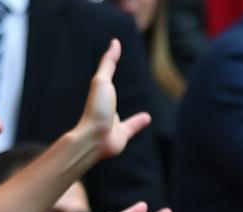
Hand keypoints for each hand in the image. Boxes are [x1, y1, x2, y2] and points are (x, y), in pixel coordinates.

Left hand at [74, 39, 151, 160]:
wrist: (95, 138)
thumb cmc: (97, 108)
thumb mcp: (102, 81)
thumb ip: (109, 63)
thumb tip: (115, 43)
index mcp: (100, 93)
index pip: (106, 75)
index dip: (110, 64)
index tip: (114, 53)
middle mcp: (105, 107)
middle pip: (110, 95)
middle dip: (111, 88)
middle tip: (114, 82)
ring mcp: (113, 122)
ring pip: (120, 113)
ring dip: (125, 107)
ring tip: (134, 106)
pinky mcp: (121, 135)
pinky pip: (132, 126)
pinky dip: (139, 121)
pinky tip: (147, 118)